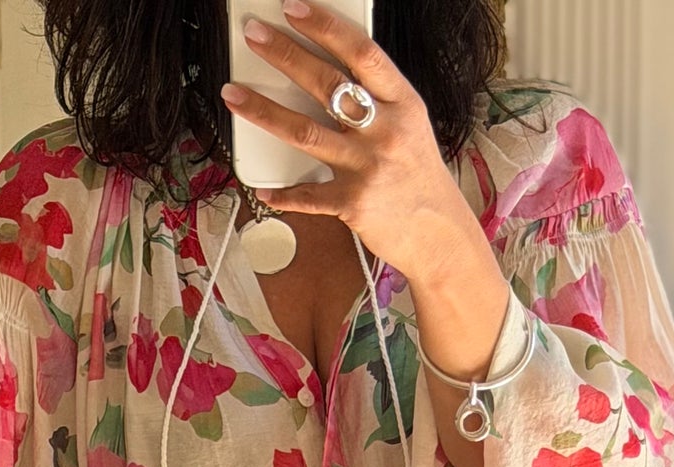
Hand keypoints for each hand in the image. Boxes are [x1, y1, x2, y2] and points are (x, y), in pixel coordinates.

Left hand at [222, 0, 483, 289]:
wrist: (440, 236)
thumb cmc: (419, 177)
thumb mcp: (410, 126)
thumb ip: (377, 99)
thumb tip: (327, 69)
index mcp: (403, 103)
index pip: (362, 53)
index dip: (325, 27)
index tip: (293, 9)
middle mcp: (386, 132)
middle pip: (327, 84)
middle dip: (285, 55)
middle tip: (254, 36)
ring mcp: (368, 168)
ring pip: (305, 132)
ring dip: (264, 111)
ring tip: (234, 95)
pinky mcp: (353, 204)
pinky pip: (309, 196)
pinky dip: (284, 194)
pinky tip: (265, 189)